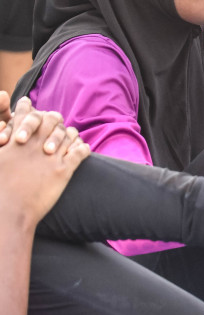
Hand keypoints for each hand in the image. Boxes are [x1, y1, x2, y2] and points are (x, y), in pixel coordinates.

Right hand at [0, 97, 89, 224]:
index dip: (25, 108)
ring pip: (68, 135)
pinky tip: (85, 149)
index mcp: (15, 140)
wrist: (9, 211)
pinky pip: (80, 153)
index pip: (23, 115)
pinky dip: (83, 149)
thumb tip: (1, 138)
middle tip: (55, 119)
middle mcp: (34, 144)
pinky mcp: (63, 171)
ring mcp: (50, 156)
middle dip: (52, 118)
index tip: (27, 102)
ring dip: (71, 134)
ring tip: (73, 135)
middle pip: (50, 120)